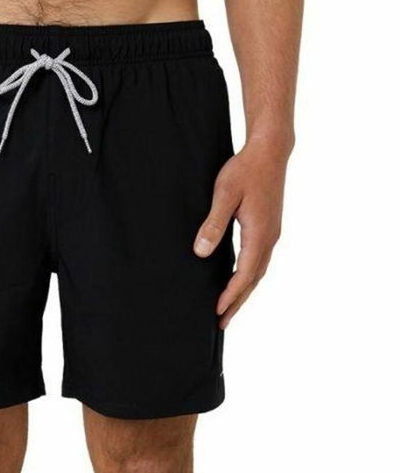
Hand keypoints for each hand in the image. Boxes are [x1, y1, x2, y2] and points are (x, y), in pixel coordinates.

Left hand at [193, 140, 288, 328]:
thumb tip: (201, 252)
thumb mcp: (225, 194)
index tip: (217, 311)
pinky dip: (249, 276)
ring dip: (243, 291)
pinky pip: (259, 260)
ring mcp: (271, 233)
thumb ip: (213, 224)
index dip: (231, 295)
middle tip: (222, 322)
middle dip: (237, 302)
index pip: (244, 274)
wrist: (270, 151)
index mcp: (259, 233)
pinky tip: (238, 278)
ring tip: (229, 307)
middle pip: (253, 279)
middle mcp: (269, 237)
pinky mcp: (269, 227)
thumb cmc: (245, 170)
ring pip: (258, 271)